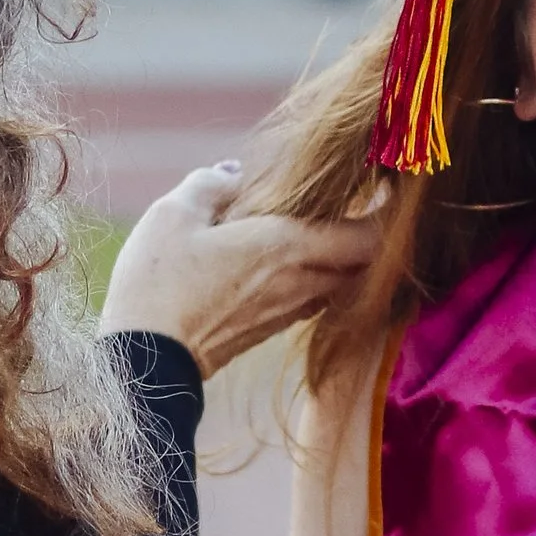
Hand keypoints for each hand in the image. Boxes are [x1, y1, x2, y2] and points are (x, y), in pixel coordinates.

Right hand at [99, 162, 377, 378]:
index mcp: (288, 246)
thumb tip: (233, 173)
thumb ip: (209, 185)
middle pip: (367, 263)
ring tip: (331, 230)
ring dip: (346, 260)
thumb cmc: (158, 284)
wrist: (144, 363)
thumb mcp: (173, 216)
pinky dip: (318, 279)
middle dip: (375, 236)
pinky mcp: (269, 330)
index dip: (392, 212)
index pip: (370, 235)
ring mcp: (288, 311)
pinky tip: (292, 263)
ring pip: (342, 284)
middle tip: (366, 204)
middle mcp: (300, 282)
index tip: (391, 189)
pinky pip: (313, 299)